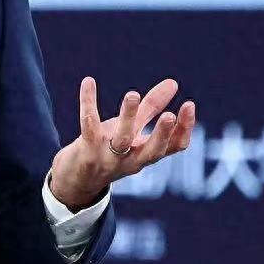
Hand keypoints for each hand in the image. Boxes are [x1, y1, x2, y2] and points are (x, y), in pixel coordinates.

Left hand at [49, 77, 195, 211]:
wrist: (75, 181)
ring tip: (132, 94)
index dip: (184, 128)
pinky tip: (88, 82)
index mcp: (146, 154)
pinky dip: (88, 104)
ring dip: (128, 117)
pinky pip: (88, 128)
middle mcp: (131, 160)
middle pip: (151, 151)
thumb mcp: (132, 129)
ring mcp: (109, 159)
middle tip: (169, 116)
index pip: (173, 147)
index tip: (189, 105)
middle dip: (161, 134)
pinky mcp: (86, 153)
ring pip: (121, 140)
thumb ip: (151, 107)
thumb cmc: (109, 150)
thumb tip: (173, 83)